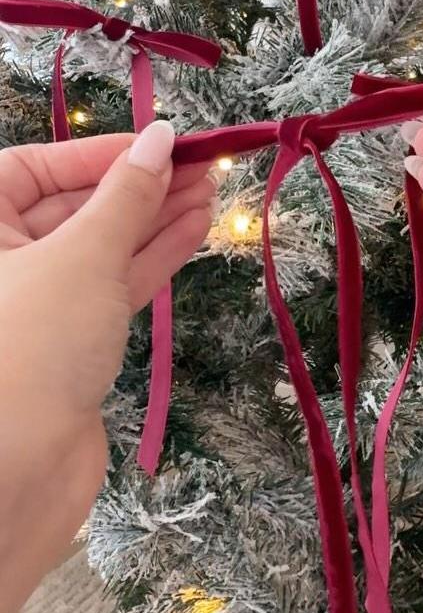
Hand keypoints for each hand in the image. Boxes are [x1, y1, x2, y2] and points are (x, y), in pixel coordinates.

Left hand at [0, 123, 213, 612]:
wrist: (15, 477)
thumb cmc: (32, 345)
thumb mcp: (82, 255)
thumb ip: (126, 195)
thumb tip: (163, 135)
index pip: (38, 167)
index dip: (105, 152)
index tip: (167, 141)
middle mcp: (0, 260)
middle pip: (76, 205)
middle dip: (141, 185)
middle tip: (204, 165)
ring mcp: (37, 301)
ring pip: (102, 245)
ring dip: (157, 217)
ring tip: (212, 189)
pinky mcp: (71, 338)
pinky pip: (114, 283)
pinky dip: (154, 256)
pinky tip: (195, 228)